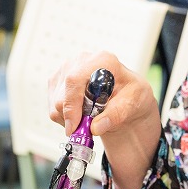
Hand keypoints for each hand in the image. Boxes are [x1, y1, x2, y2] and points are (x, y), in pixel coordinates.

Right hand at [48, 51, 163, 188]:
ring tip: (90, 118)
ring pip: (56, 104)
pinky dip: (65, 118)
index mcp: (102, 60)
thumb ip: (116, 114)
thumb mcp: (133, 104)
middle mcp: (81, 60)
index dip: (71, 106)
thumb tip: (95, 127)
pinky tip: (81, 114)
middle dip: (74, 118)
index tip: (75, 127)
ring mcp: (66, 69)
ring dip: (70, 119)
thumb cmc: (131, 95)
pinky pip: (53, 107)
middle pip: (63, 95)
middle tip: (89, 128)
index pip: (75, 80)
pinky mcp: (57, 80)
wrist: (125, 96)